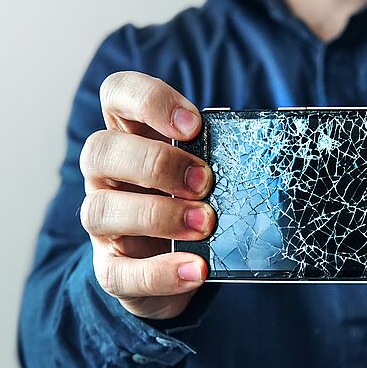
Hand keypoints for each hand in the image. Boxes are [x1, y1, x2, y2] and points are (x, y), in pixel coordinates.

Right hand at [79, 71, 214, 319]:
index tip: (193, 125)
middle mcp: (107, 177)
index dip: (149, 101)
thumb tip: (267, 145)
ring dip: (156, 216)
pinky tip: (197, 270)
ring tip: (205, 225)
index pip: (117, 94)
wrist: (189, 268)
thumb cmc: (199, 205)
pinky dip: (160, 272)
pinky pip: (118, 273)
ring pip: (99, 210)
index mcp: (131, 137)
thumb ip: (224, 156)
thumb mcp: (212, 173)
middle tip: (204, 181)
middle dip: (155, 163)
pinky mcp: (111, 270)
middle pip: (99, 150)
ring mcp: (104, 225)